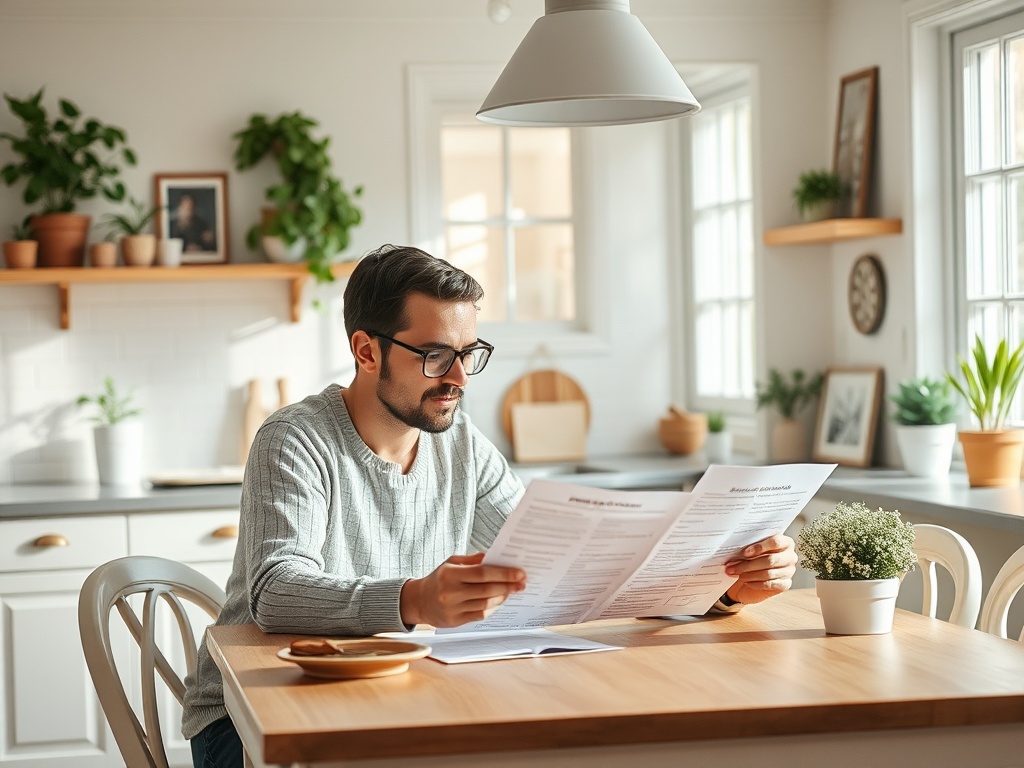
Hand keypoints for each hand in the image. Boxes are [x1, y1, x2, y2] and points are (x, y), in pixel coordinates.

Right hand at [399, 552, 526, 627]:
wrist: (418, 601)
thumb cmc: (439, 578)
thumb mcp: (451, 563)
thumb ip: (473, 560)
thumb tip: (494, 557)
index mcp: (449, 574)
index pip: (482, 573)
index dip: (503, 573)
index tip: (520, 572)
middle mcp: (450, 592)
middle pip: (487, 590)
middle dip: (508, 586)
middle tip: (522, 582)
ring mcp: (452, 609)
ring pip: (486, 604)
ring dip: (503, 597)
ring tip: (512, 590)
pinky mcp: (455, 621)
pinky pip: (480, 614)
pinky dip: (493, 607)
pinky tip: (499, 600)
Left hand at [723, 533, 796, 604]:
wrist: (752, 577)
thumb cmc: (753, 559)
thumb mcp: (751, 550)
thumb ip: (749, 548)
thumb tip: (736, 550)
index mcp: (785, 542)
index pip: (776, 542)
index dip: (760, 547)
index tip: (745, 553)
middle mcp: (790, 556)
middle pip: (770, 560)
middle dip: (749, 564)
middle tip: (733, 566)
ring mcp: (789, 571)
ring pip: (768, 573)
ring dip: (749, 574)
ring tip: (736, 574)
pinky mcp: (785, 584)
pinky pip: (769, 584)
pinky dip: (756, 583)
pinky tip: (746, 582)